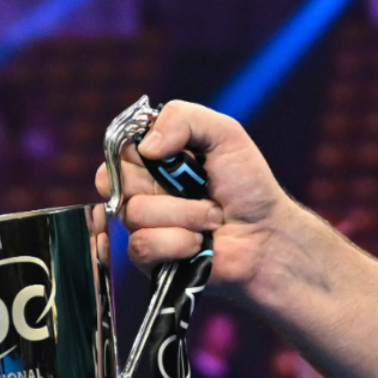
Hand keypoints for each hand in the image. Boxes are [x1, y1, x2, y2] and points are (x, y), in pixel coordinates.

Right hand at [92, 99, 284, 291]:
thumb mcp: (225, 134)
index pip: (118, 148)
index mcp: (154, 158)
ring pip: (133, 213)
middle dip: (161, 184)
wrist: (267, 235)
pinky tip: (199, 243)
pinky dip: (178, 242)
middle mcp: (142, 189)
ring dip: (184, 215)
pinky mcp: (148, 259)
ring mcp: (142, 224)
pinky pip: (143, 245)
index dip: (136, 150)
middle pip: (111, 179)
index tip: (163, 155)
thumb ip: (183, 118)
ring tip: (212, 218)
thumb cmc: (248, 185)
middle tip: (197, 186)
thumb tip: (146, 146)